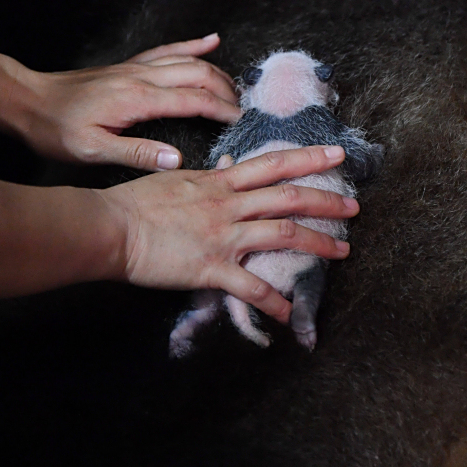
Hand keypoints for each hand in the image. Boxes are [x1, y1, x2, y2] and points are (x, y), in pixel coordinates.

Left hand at [15, 35, 238, 169]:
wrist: (29, 100)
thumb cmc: (57, 130)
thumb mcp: (92, 151)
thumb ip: (137, 154)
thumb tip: (178, 159)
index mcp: (138, 99)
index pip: (193, 100)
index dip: (222, 110)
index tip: (242, 122)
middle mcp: (142, 77)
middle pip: (198, 74)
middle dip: (226, 90)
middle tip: (244, 110)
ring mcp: (136, 67)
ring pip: (187, 60)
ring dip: (216, 71)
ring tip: (237, 87)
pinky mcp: (129, 65)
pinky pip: (167, 50)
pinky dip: (192, 45)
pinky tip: (210, 41)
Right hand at [98, 145, 358, 322]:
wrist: (111, 227)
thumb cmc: (136, 203)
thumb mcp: (178, 179)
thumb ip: (208, 178)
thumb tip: (226, 167)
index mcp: (220, 181)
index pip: (273, 163)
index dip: (308, 157)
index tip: (336, 152)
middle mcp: (229, 204)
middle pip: (288, 196)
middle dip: (327, 199)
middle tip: (355, 205)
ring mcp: (223, 235)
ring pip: (282, 234)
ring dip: (317, 243)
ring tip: (342, 251)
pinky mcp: (211, 268)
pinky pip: (251, 287)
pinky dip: (274, 301)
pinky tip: (289, 314)